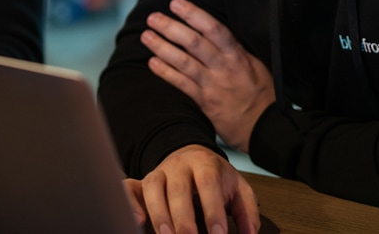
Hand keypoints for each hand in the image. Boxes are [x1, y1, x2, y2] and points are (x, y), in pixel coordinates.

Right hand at [123, 144, 258, 233]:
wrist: (192, 156)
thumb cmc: (217, 179)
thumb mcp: (238, 189)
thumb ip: (247, 212)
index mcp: (206, 163)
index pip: (208, 183)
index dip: (212, 209)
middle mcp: (180, 165)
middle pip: (179, 188)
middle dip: (183, 218)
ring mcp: (159, 172)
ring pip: (154, 188)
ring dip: (159, 215)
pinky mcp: (143, 181)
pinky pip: (130, 187)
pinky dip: (131, 203)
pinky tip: (139, 221)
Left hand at [142, 0, 274, 151]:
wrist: (266, 128)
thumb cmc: (262, 94)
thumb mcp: (255, 65)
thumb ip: (234, 50)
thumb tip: (213, 32)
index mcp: (238, 55)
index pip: (214, 29)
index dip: (194, 14)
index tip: (176, 3)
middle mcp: (224, 67)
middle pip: (194, 42)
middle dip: (171, 27)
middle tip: (153, 17)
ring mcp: (214, 85)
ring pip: (184, 62)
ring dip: (162, 47)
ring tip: (146, 36)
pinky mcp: (206, 102)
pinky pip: (182, 84)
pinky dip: (166, 73)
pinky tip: (152, 63)